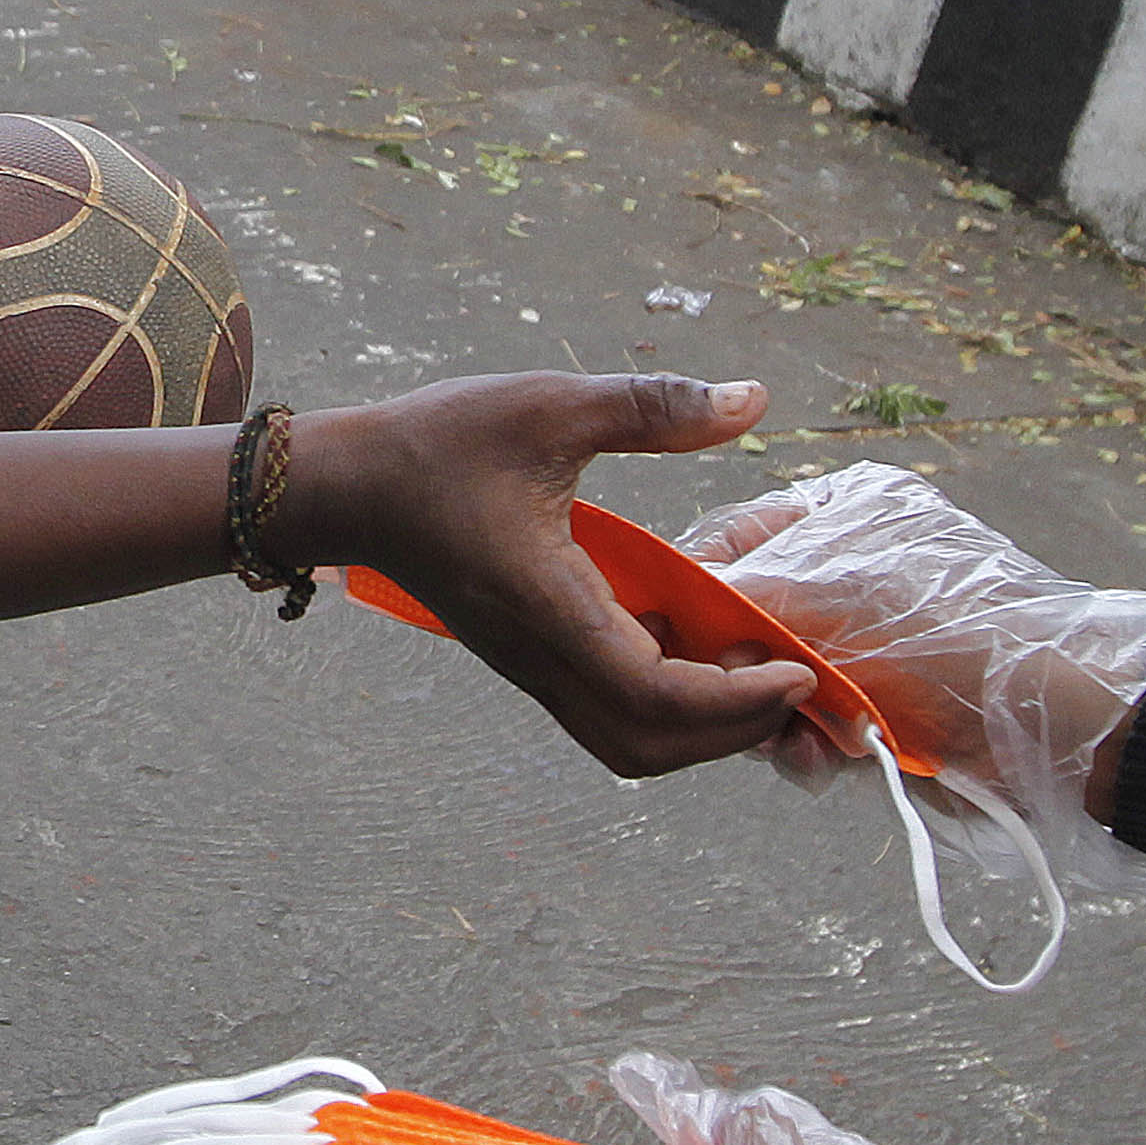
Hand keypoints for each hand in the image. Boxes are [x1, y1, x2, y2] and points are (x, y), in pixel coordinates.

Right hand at [284, 375, 811, 775]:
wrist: (349, 487)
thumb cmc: (441, 443)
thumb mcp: (551, 405)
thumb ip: (654, 406)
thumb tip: (753, 399)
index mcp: (549, 606)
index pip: (655, 693)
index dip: (736, 698)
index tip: (796, 666)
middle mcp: (540, 656)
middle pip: (647, 745)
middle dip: (730, 730)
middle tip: (790, 678)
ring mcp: (531, 665)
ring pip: (625, 740)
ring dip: (698, 727)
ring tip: (753, 669)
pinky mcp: (528, 658)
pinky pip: (607, 710)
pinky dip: (666, 702)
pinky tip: (700, 644)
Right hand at [681, 464, 1145, 864]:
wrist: (1056, 722)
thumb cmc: (955, 633)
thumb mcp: (835, 593)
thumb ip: (747, 593)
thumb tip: (681, 606)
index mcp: (844, 514)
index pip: (734, 538)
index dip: (693, 585)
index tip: (663, 631)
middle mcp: (847, 573)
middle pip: (744, 621)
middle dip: (737, 669)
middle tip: (734, 699)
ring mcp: (861, 645)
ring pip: (770, 685)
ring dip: (773, 720)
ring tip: (800, 742)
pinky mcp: (876, 708)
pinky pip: (808, 729)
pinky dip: (808, 749)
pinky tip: (826, 763)